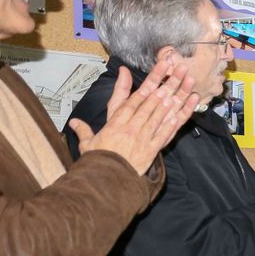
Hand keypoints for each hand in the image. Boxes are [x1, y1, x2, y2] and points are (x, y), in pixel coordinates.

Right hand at [70, 62, 199, 174]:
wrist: (106, 182)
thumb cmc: (98, 163)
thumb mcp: (87, 145)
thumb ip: (83, 130)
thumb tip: (74, 122)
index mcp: (115, 124)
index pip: (132, 101)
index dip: (144, 86)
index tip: (153, 75)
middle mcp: (131, 128)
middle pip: (148, 104)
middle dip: (162, 87)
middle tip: (173, 73)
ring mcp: (143, 139)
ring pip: (158, 116)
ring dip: (169, 101)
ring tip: (179, 87)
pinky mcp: (151, 151)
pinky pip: (164, 135)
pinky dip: (173, 123)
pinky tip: (181, 113)